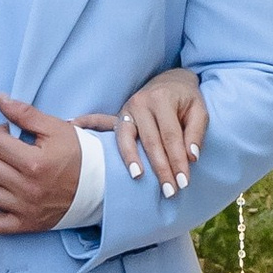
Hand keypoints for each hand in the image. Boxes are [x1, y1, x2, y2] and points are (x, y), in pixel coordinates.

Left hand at [0, 92, 84, 234]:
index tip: (7, 133)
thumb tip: (0, 99)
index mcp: (35, 163)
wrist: (99, 186)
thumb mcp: (56, 129)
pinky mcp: (26, 224)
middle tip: (3, 149)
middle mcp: (28, 189)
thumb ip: (25, 113)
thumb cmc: (78, 156)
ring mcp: (26, 209)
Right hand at [81, 68, 205, 195]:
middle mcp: (141, 103)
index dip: (177, 160)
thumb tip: (191, 157)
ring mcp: (127, 109)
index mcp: (162, 100)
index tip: (184, 182)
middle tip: (168, 190)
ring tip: (137, 177)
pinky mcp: (119, 116)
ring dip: (132, 160)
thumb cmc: (186, 100)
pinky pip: (101, 123)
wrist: (171, 81)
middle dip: (160, 168)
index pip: (171, 136)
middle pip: (150, 141)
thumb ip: (196, 133)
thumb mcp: (199, 110)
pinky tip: (73, 126)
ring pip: (127, 138)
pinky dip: (88, 125)